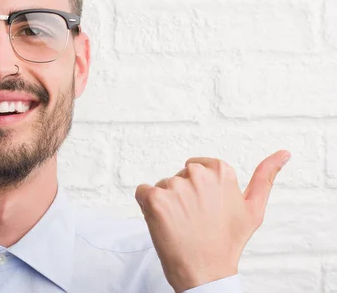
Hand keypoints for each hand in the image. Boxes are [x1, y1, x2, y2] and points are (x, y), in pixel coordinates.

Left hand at [134, 150, 289, 292]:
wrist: (206, 273)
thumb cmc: (228, 242)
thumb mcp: (253, 209)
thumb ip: (265, 176)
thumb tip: (284, 153)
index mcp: (222, 172)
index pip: (196, 168)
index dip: (198, 190)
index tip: (206, 209)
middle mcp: (198, 175)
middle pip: (178, 177)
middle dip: (182, 195)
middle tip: (194, 220)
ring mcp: (175, 186)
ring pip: (161, 187)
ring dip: (166, 203)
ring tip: (181, 225)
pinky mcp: (155, 199)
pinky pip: (142, 192)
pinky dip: (147, 206)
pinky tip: (162, 223)